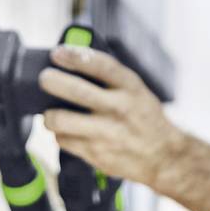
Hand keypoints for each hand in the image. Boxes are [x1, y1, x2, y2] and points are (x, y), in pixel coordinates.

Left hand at [38, 43, 180, 189]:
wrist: (164, 157)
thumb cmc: (145, 119)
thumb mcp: (137, 91)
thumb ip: (111, 79)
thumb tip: (73, 63)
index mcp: (130, 88)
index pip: (100, 65)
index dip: (75, 56)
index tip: (57, 53)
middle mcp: (119, 109)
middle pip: (76, 91)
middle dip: (52, 81)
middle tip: (45, 79)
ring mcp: (106, 133)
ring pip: (61, 120)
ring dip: (49, 115)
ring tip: (51, 113)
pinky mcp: (96, 154)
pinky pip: (64, 140)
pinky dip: (60, 134)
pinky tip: (67, 131)